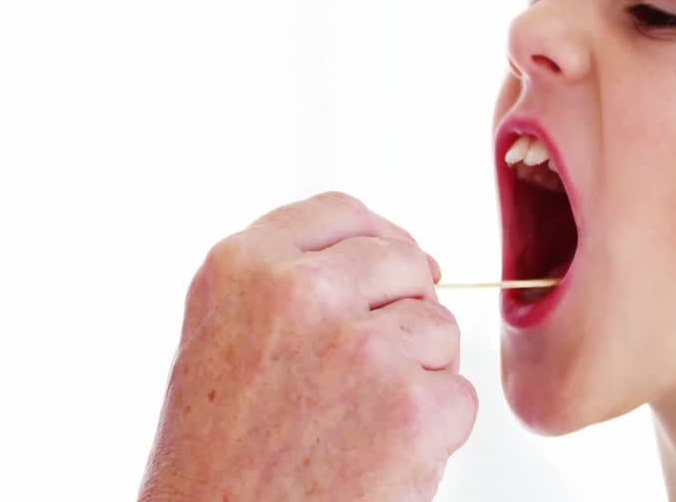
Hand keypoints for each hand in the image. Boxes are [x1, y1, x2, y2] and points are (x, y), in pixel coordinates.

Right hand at [139, 191, 477, 501]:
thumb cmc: (217, 461)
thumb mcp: (221, 338)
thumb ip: (288, 281)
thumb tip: (398, 253)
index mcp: (243, 266)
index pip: (342, 213)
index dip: (376, 241)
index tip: (388, 273)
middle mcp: (300, 292)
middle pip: (402, 262)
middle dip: (403, 310)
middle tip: (366, 376)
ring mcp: (361, 346)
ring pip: (438, 328)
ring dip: (419, 375)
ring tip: (357, 427)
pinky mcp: (412, 406)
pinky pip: (458, 395)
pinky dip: (435, 434)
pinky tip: (378, 461)